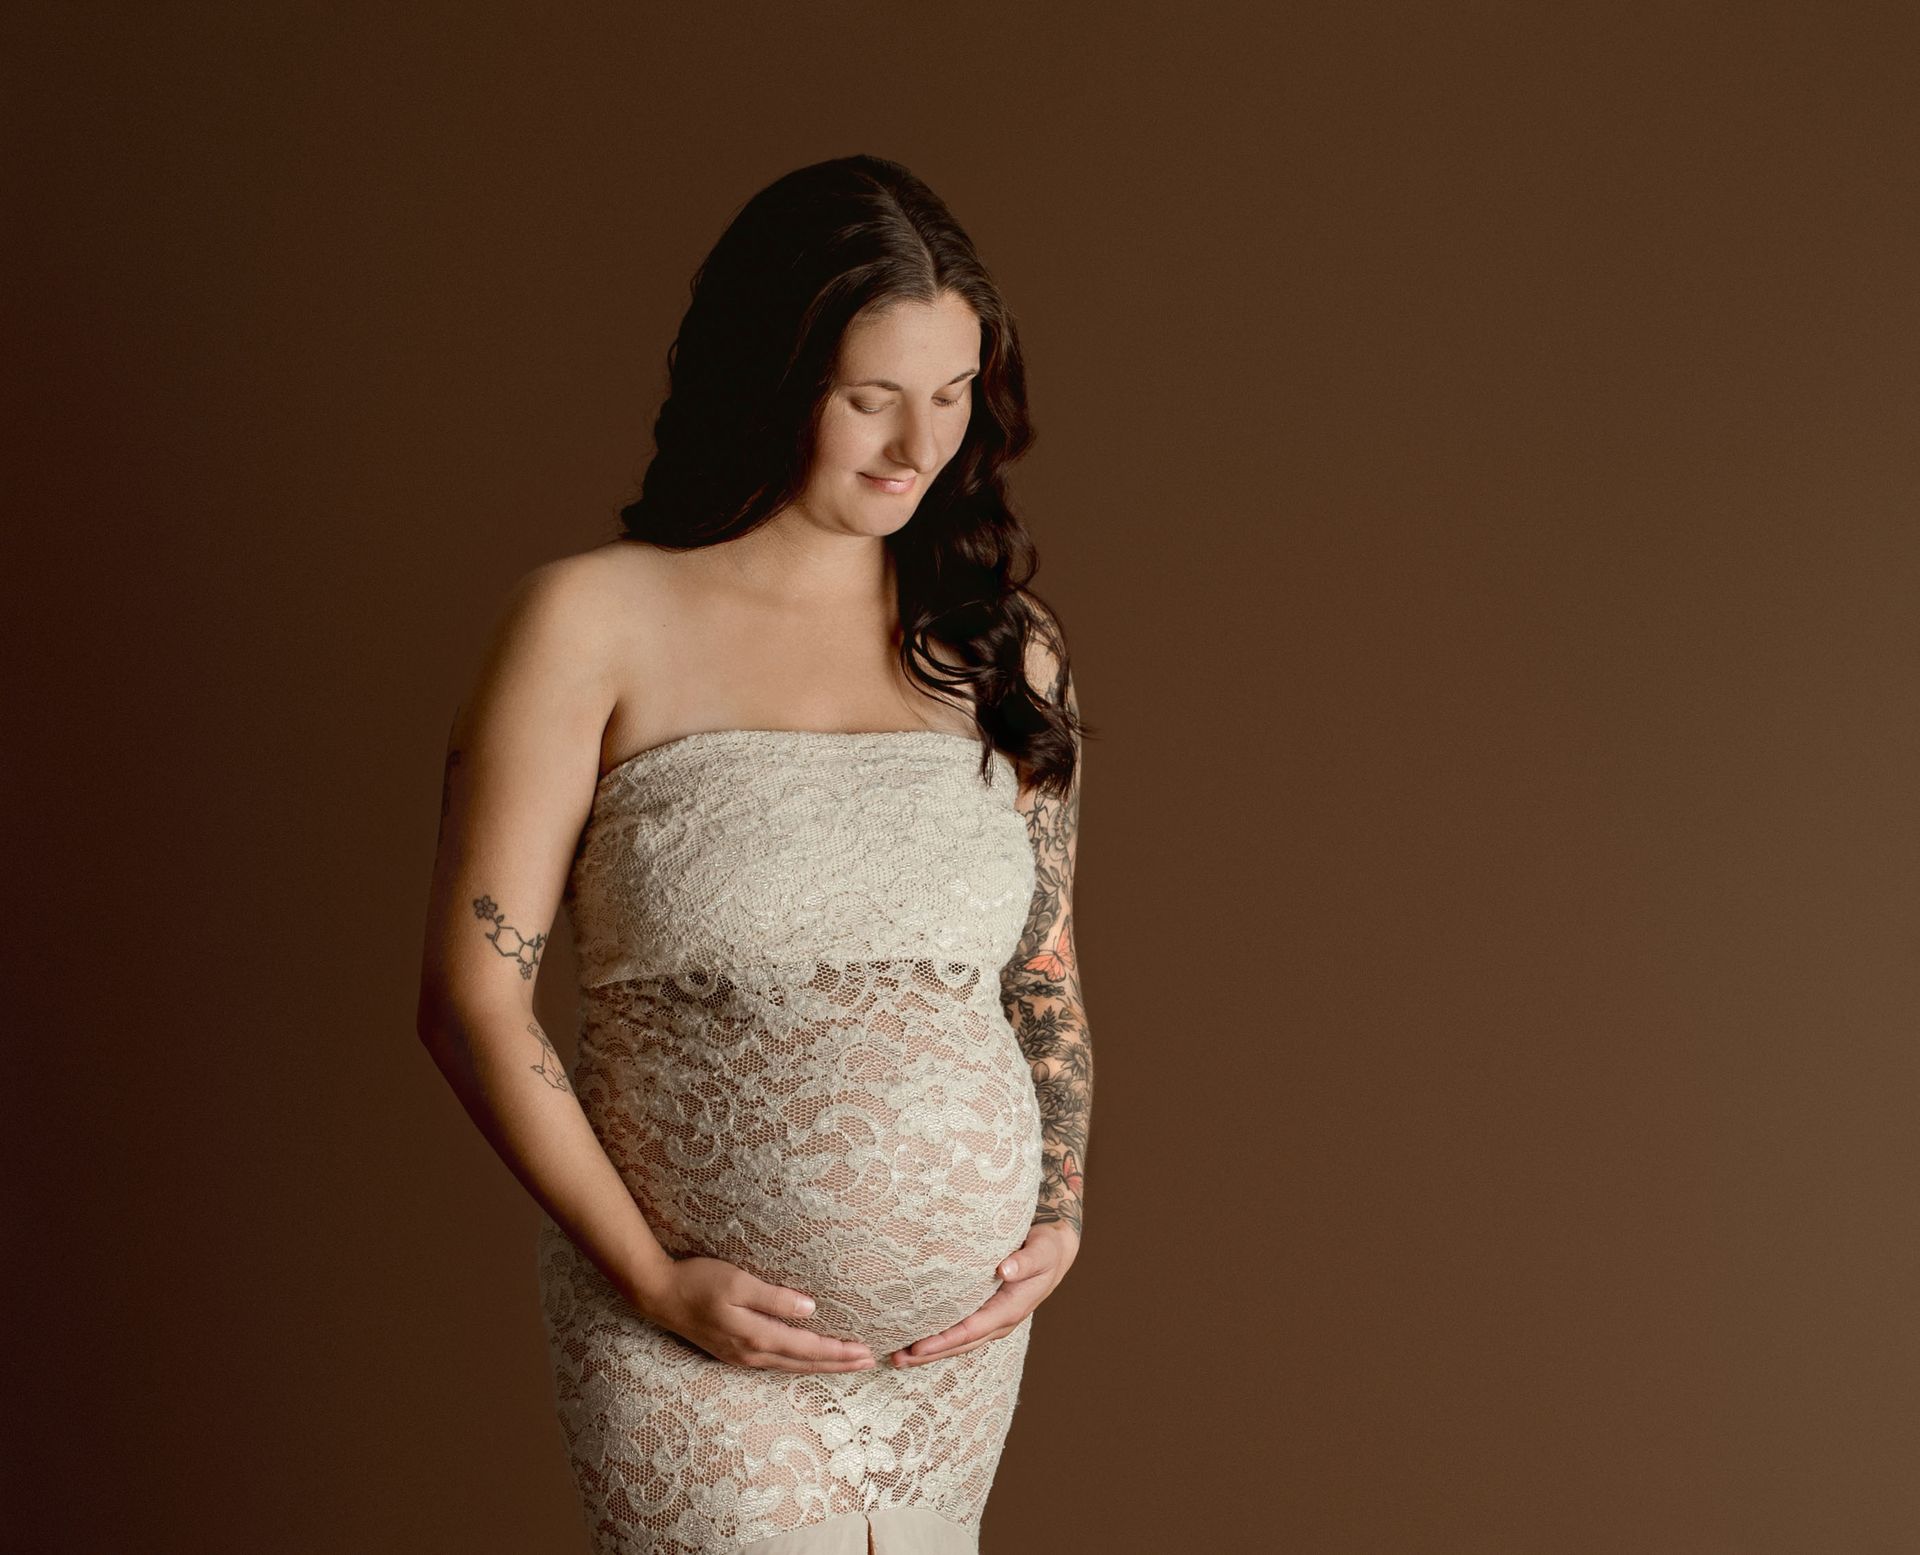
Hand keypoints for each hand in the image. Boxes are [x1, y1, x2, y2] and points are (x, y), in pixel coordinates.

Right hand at [639, 1256, 877, 1372]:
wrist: (659, 1295)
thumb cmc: (698, 1281)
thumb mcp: (737, 1281)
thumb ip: (773, 1297)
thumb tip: (809, 1309)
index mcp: (755, 1336)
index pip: (807, 1347)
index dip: (838, 1351)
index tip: (865, 1350)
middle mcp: (751, 1353)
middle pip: (804, 1363)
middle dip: (838, 1364)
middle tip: (869, 1362)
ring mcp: (741, 1357)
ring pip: (791, 1367)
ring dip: (821, 1365)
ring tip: (847, 1364)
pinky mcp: (734, 1353)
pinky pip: (776, 1364)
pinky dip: (800, 1363)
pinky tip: (808, 1360)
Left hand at [889, 1222, 1079, 1367]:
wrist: (1056, 1251)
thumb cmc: (1047, 1248)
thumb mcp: (1043, 1250)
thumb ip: (1026, 1261)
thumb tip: (1005, 1271)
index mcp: (1011, 1310)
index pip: (971, 1331)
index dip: (944, 1340)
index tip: (917, 1346)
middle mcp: (1000, 1321)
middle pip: (960, 1345)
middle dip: (928, 1354)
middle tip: (895, 1359)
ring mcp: (992, 1320)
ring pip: (958, 1343)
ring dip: (929, 1351)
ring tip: (897, 1356)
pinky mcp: (985, 1313)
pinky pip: (960, 1331)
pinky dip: (938, 1339)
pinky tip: (917, 1339)